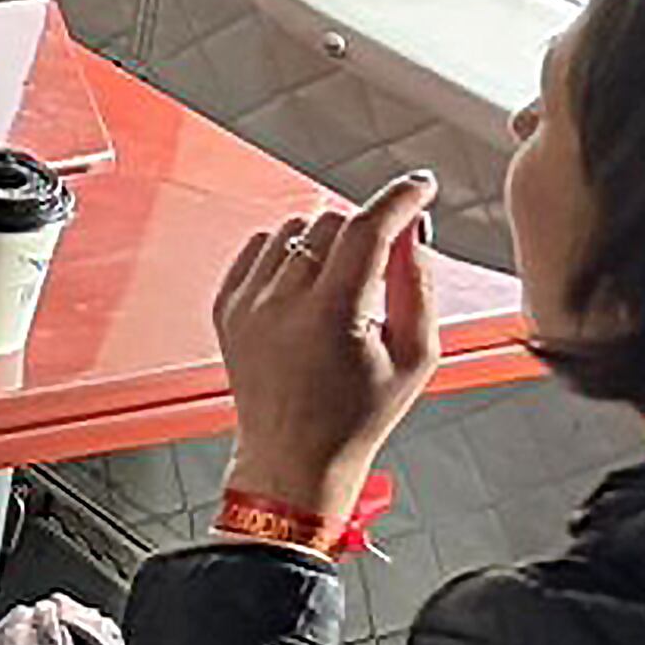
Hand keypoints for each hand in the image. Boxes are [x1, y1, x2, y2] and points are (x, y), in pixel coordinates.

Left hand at [214, 169, 443, 535]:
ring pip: (292, 230)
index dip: (399, 199)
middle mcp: (279, 304)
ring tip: (343, 288)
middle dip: (365, 232)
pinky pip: (257, 249)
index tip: (418, 187)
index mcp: (331, 316)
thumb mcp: (416, 357)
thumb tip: (413, 232)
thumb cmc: (355, 418)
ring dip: (325, 243)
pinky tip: (305, 289)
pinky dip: (285, 255)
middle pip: (330, 224)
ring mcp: (246, 305)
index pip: (366, 228)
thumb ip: (418, 285)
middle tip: (383, 263)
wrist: (294, 458)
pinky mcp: (225, 308)